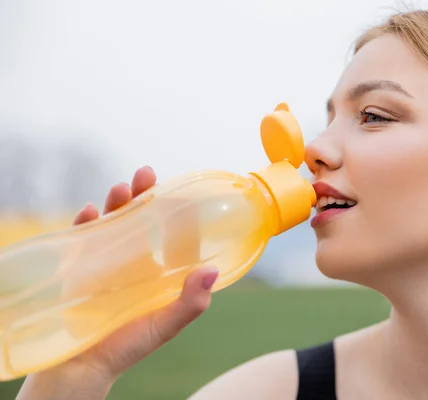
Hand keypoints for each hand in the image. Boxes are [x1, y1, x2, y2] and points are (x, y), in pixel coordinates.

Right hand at [17, 166, 217, 399]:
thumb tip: (211, 271)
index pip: (173, 237)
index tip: (186, 195)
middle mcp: (136, 262)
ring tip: (121, 189)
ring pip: (114, 223)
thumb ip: (190, 304)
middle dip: (145, 195)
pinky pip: (82, 238)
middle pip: (142, 221)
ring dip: (116, 203)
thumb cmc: (127, 347)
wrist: (80, 366)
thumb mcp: (164, 326)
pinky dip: (84, 223)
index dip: (180, 217)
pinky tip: (87, 213)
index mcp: (159, 272)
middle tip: (147, 174)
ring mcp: (107, 262)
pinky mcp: (80, 266)